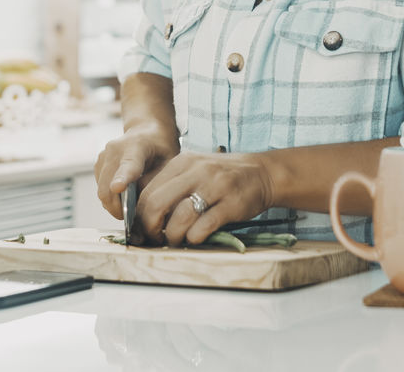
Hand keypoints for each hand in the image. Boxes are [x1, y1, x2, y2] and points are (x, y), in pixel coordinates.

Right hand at [94, 121, 180, 220]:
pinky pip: (100, 188)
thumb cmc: (160, 147)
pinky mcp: (98, 164)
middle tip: (133, 218)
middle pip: (108, 186)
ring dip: (113, 204)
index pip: (128, 164)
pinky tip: (124, 195)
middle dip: (118, 208)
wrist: (146, 130)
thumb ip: (155, 182)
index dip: (122, 177)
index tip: (118, 188)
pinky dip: (110, 198)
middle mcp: (114, 150)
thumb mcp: (168, 163)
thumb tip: (140, 206)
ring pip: (102, 191)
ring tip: (130, 206)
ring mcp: (103, 156)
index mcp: (136, 146)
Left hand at [135, 151, 274, 246]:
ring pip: (179, 217)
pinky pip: (204, 226)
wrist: (263, 173)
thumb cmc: (223, 176)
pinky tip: (195, 238)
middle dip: (151, 228)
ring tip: (177, 241)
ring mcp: (214, 186)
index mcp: (181, 162)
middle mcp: (196, 171)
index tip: (143, 230)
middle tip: (156, 239)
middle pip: (157, 204)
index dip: (140, 216)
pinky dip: (194, 237)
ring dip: (173, 236)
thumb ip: (171, 184)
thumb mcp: (194, 169)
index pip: (147, 191)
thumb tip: (143, 213)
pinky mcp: (231, 204)